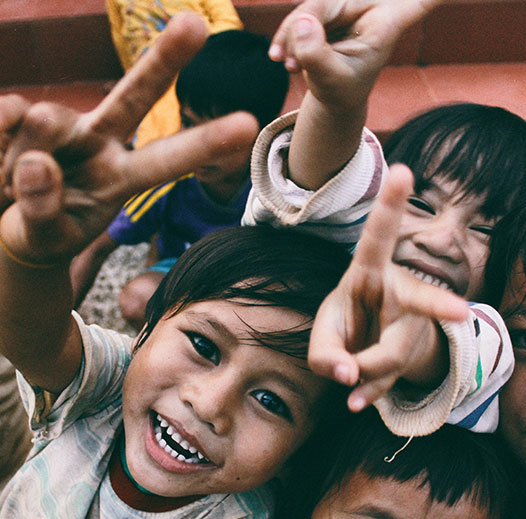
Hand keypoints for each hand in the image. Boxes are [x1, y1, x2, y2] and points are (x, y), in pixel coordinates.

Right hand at [0, 13, 257, 265]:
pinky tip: (0, 159)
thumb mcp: (45, 235)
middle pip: (136, 95)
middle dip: (164, 61)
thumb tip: (38, 161)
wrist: (3, 220)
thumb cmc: (39, 231)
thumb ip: (43, 208)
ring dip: (21, 157)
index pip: (167, 159)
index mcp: (123, 177)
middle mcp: (101, 141)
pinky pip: (5, 116)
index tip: (249, 124)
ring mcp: (63, 124)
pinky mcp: (19, 113)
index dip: (205, 142)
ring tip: (11, 187)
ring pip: (45, 120)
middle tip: (197, 23)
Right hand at [268, 0, 442, 109]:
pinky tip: (280, 57)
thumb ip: (318, 56)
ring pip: (310, 5)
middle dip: (304, 27)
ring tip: (289, 65)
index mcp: (387, 23)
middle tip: (290, 62)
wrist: (333, 94)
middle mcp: (370, 6)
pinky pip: (300, 12)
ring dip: (292, 35)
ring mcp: (345, 4)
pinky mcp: (326, 6)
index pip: (416, 0)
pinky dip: (287, 35)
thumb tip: (302, 23)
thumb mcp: (332, 82)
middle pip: (329, 1)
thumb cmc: (343, 91)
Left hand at [308, 164, 469, 410]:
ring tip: (346, 378)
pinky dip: (369, 393)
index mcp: (369, 271)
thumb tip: (348, 378)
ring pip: (393, 355)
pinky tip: (357, 402)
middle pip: (420, 300)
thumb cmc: (346, 324)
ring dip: (362, 372)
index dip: (391, 205)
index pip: (379, 237)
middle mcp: (400, 293)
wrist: (370, 349)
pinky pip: (391, 380)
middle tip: (459, 313)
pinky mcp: (413, 355)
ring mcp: (412, 327)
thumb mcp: (323, 333)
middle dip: (439, 305)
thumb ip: (323, 354)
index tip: (403, 171)